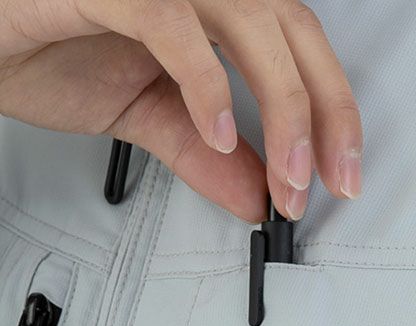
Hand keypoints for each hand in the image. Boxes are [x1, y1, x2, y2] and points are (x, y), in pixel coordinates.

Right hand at [0, 0, 361, 222]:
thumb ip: (204, 154)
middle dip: (322, 117)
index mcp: (213, 14)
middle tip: (325, 184)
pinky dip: (204, 82)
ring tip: (287, 175)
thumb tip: (253, 195)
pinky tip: (218, 132)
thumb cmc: (56, 50)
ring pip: (252, 27)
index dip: (329, 115)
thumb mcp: (149, 117)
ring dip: (282, 109)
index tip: (336, 173)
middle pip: (293, 37)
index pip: (298, 55)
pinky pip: (172, 24)